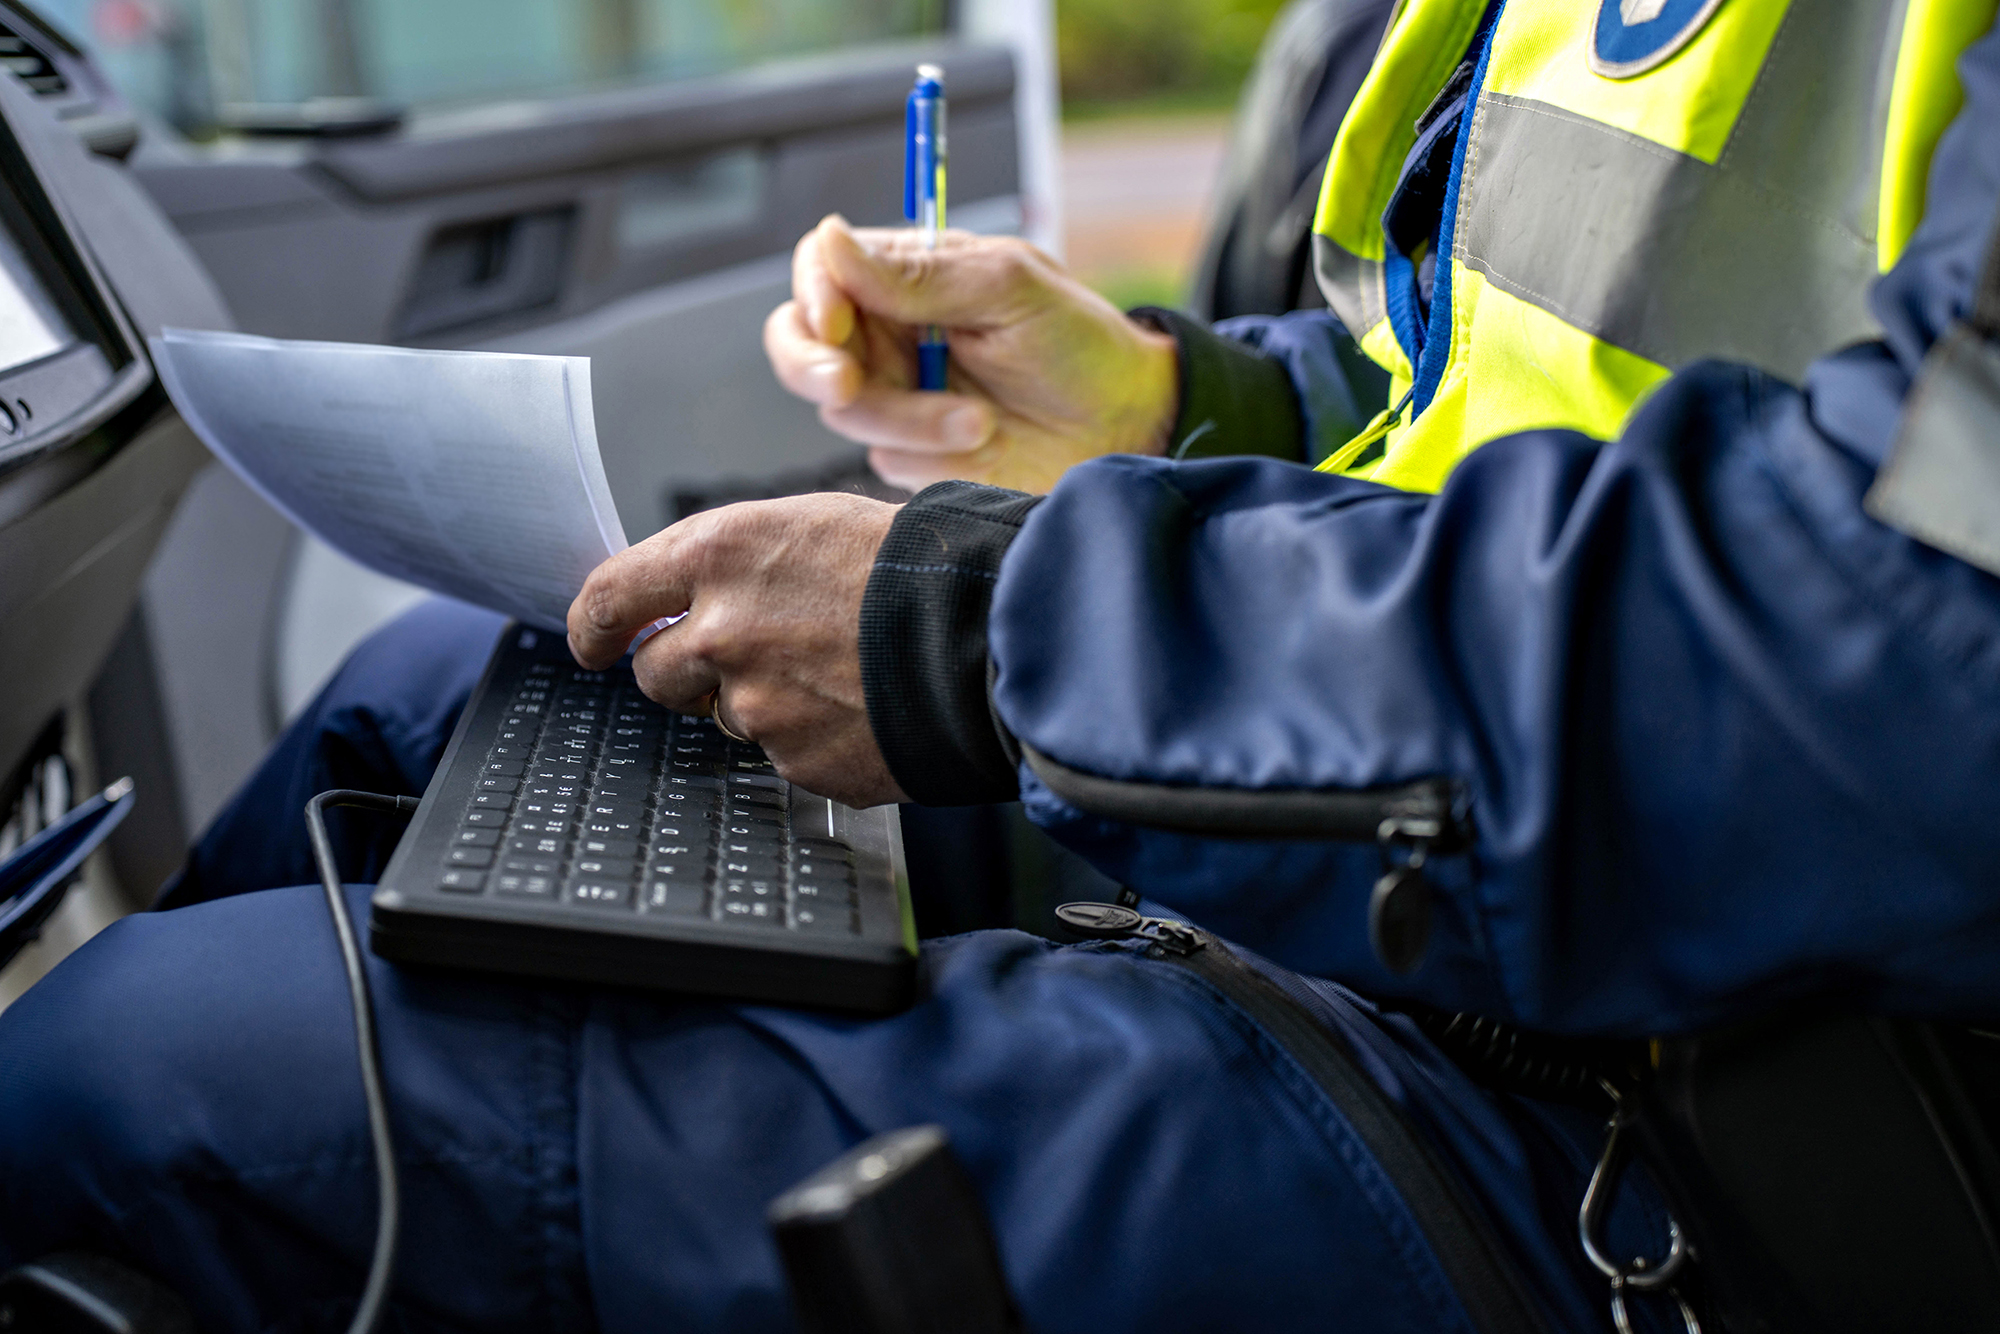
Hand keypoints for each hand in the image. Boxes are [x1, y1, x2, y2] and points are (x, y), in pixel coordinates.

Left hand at [566, 493, 907, 808]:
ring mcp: (757, 705)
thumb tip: (696, 597)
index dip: (592, 625)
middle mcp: (722, 631)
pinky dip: (811, 737)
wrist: (989, 635)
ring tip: (834, 671)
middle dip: (686, 672)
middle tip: (746, 657)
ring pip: (726, 716)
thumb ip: (739, 565)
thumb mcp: (813, 525)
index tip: (592, 641)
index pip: (611, 596)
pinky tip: (859, 706)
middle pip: (657, 674)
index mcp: (720, 555)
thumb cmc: (912, 568)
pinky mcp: (796, 761)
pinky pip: (782, 754)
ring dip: (761, 702)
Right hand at [764, 215, 1179, 493]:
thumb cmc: (1080, 344)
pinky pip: (884, 460)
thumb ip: (918, 276)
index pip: (821, 270)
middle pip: (801, 345)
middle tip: (849, 387)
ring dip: (910, 420)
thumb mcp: (1008, 291)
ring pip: (845, 413)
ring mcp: (898, 396)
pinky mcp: (915, 453)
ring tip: (981, 423)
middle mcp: (890, 334)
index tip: (836, 324)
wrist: (1127, 429)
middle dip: (815, 368)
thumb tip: (830, 241)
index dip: (813, 294)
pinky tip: (985, 446)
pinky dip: (930, 457)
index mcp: (907, 277)